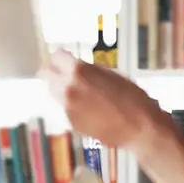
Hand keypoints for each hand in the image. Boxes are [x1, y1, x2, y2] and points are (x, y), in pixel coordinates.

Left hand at [44, 51, 168, 154]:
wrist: (138, 126)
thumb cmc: (131, 97)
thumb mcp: (110, 73)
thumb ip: (88, 70)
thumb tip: (75, 68)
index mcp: (79, 70)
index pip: (55, 56)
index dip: (60, 58)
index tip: (62, 60)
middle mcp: (69, 88)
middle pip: (45, 74)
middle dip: (53, 72)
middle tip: (61, 74)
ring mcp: (68, 107)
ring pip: (51, 92)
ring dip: (58, 88)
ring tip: (74, 90)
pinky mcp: (71, 122)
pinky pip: (63, 108)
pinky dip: (69, 105)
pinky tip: (85, 106)